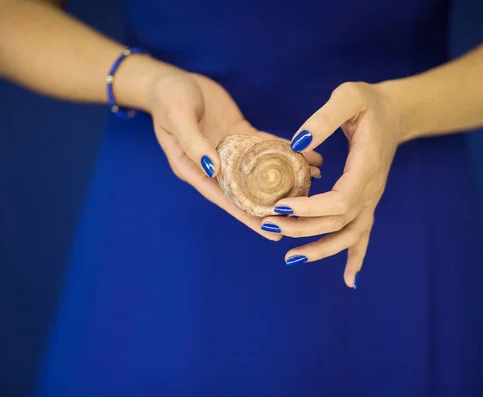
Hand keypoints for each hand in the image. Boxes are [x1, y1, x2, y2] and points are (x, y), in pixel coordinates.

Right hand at [146, 71, 321, 240]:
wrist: (171, 80)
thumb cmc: (168, 99)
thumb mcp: (178, 118)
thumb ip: (194, 144)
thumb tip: (213, 170)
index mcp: (194, 169)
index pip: (224, 199)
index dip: (246, 216)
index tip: (270, 231)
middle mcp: (214, 166)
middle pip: (245, 191)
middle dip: (272, 204)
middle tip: (301, 217)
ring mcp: (229, 151)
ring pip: (259, 170)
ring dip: (284, 177)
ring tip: (313, 182)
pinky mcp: (239, 135)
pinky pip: (263, 146)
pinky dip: (282, 151)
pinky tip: (304, 155)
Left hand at [260, 82, 401, 286]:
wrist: (395, 113)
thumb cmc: (370, 103)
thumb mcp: (348, 96)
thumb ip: (324, 118)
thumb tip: (297, 143)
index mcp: (366, 167)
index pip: (340, 200)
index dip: (311, 208)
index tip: (280, 205)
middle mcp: (371, 190)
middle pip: (339, 222)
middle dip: (303, 229)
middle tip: (268, 225)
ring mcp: (371, 199)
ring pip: (350, 235)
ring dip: (321, 250)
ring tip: (290, 259)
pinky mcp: (368, 202)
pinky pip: (363, 235)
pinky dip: (356, 258)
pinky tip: (349, 280)